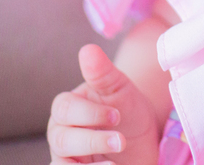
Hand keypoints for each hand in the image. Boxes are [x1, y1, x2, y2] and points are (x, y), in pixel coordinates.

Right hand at [47, 44, 162, 164]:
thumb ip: (102, 73)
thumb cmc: (127, 110)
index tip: (116, 114)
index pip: (65, 109)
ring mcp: (67, 157)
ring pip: (60, 164)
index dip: (89, 113)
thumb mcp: (120, 90)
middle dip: (92, 140)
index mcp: (68, 108)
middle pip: (62, 139)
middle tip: (121, 141)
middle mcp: (61, 133)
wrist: (143, 140)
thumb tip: (87, 49)